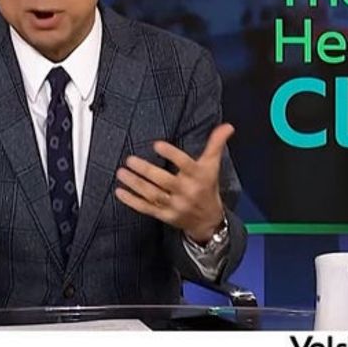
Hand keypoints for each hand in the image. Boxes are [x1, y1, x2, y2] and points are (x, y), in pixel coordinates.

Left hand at [115, 124, 234, 243]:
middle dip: (146, 170)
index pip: (185, 164)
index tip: (156, 144)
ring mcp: (175, 205)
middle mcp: (187, 192)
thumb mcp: (213, 166)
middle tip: (129, 160)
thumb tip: (227, 126)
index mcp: (199, 177)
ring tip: (121, 172)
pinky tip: (120, 191)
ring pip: (152, 194)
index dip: (171, 154)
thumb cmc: (208, 187)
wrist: (209, 221)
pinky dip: (132, 201)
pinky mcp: (165, 216)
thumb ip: (216, 144)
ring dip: (135, 184)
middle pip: (164, 181)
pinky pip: (146, 208)